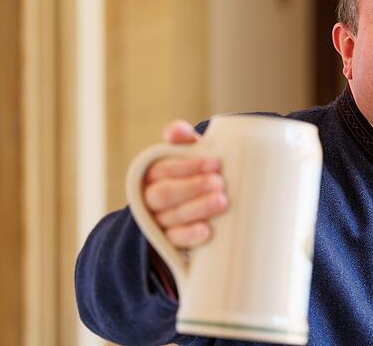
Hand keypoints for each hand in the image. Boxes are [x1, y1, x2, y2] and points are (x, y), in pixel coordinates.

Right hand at [142, 120, 227, 248]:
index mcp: (153, 174)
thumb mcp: (188, 158)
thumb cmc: (193, 176)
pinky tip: (207, 231)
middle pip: (164, 193)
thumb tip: (177, 131)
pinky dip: (189, 235)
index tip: (215, 164)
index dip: (187, 166)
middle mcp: (150, 198)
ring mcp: (158, 222)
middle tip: (220, 183)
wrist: (195, 212)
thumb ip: (183, 142)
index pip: (162, 169)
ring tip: (222, 201)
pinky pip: (174, 240)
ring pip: (172, 216)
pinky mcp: (167, 242)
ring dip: (197, 208)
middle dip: (192, 187)